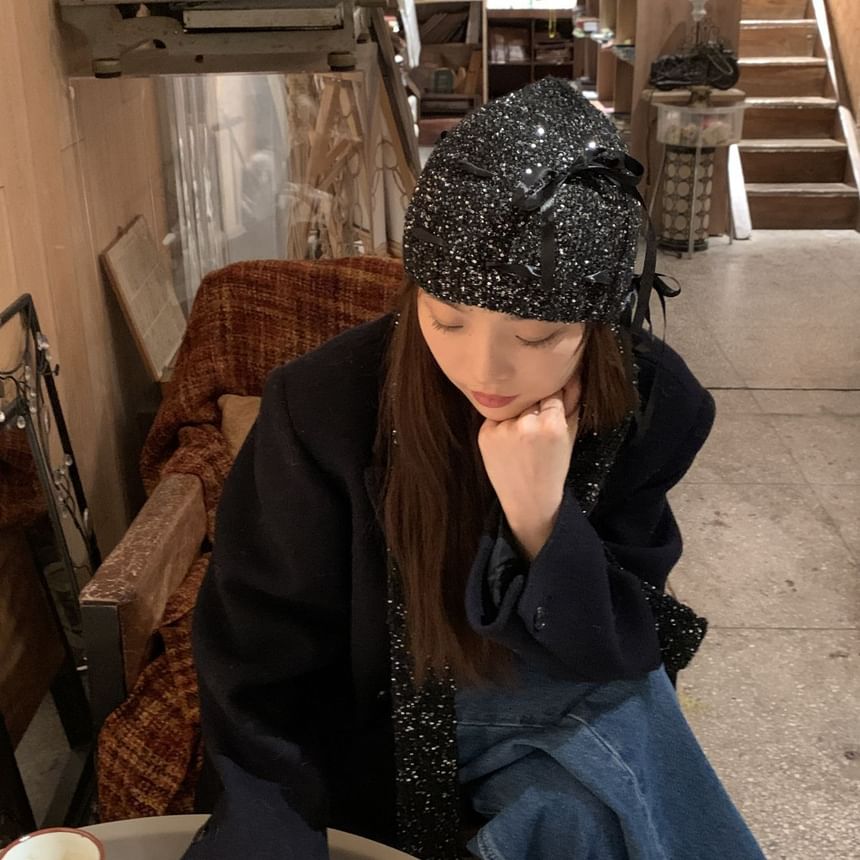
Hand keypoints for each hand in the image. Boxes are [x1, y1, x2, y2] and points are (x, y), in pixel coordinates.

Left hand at [478, 375, 581, 559]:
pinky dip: (501, 425)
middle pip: (530, 397)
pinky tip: (509, 446)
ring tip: (522, 441)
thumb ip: (572, 403)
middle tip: (535, 434)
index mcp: (552, 424)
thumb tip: (571, 372)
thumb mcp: (569, 436)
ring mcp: (503, 430)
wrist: (529, 502)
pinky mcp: (485, 435)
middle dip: (534, 407)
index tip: (551, 416)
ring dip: (517, 415)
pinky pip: (496, 417)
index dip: (552, 404)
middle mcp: (526, 424)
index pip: (552, 392)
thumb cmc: (553, 469)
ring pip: (512, 405)